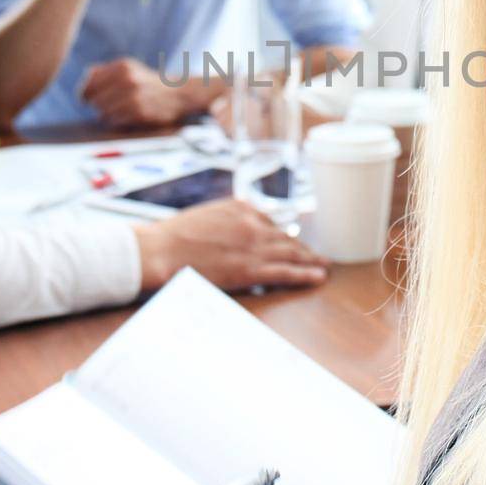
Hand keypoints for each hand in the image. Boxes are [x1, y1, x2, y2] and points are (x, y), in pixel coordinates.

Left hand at [79, 58, 196, 126]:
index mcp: (122, 66)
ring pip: (102, 112)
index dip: (84, 93)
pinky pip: (115, 121)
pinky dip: (116, 121)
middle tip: (104, 107)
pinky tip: (125, 117)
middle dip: (96, 105)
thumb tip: (84, 81)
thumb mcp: (129, 68)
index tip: (85, 99)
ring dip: (105, 115)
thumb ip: (104, 71)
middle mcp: (127, 79)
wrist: (179, 94)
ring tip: (116, 112)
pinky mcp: (139, 112)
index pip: (89, 83)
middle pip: (94, 99)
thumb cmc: (148, 83)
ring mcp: (134, 96)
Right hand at [134, 199, 326, 291]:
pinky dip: (305, 274)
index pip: (270, 222)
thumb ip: (225, 221)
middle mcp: (253, 224)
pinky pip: (286, 272)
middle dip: (303, 248)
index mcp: (241, 208)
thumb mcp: (204, 217)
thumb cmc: (173, 237)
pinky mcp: (251, 269)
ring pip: (291, 253)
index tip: (290, 242)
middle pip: (285, 238)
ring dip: (310, 260)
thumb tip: (232, 231)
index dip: (282, 236)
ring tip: (324, 266)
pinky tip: (318, 277)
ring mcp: (254, 246)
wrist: (162, 249)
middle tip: (318, 256)